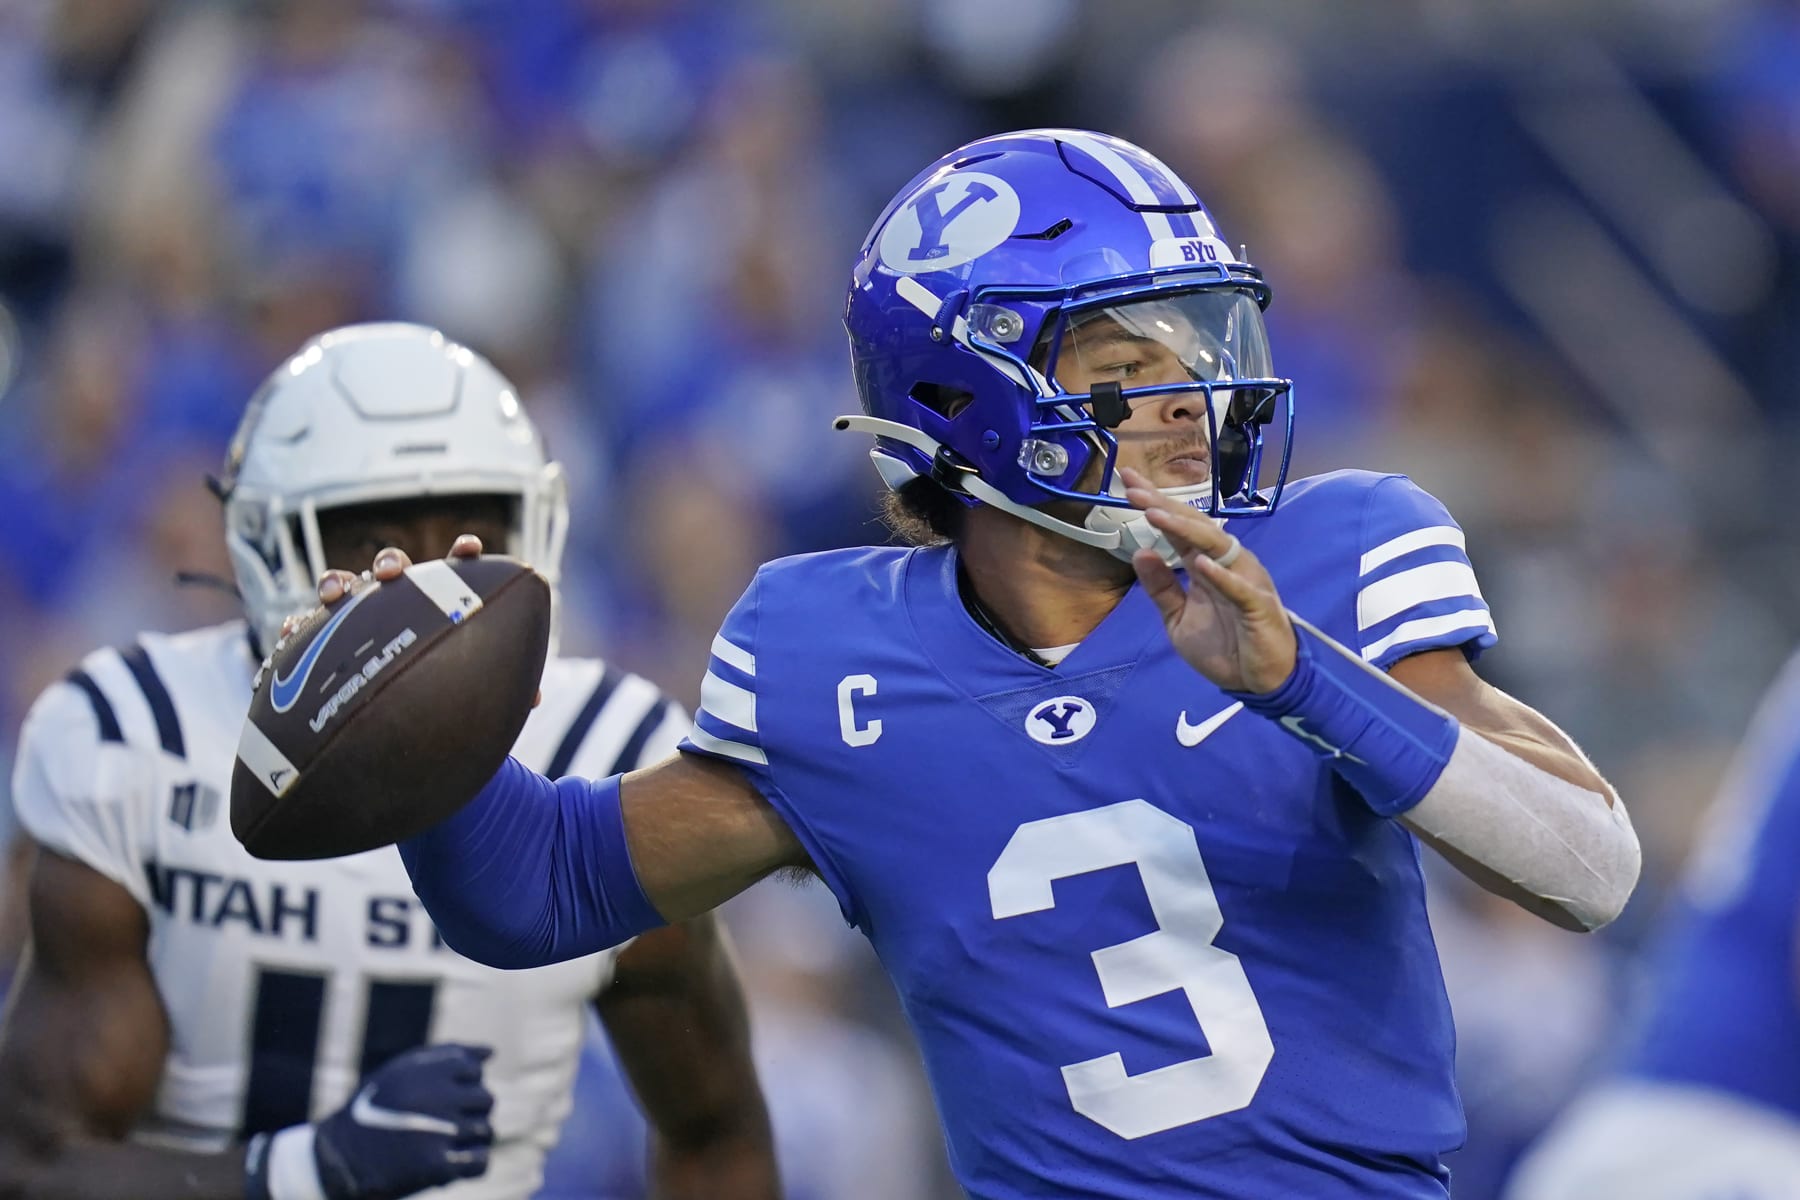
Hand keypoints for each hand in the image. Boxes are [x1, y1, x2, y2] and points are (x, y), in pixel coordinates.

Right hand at [246, 1043, 493, 1199]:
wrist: (338, 1159)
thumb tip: (491, 1052)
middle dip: (469, 1112)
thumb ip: (447, 1055)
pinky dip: (471, 1164)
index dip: (460, 1085)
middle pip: (485, 1099)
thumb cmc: (372, 1110)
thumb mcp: (400, 1071)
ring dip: (471, 1140)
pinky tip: (452, 1163)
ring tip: (444, 1145)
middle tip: (442, 1125)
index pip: (474, 1070)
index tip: (438, 1099)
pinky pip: (480, 1161)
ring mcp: (440, 1132)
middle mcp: (436, 1096)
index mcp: (426, 1070)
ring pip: (486, 1130)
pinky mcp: (437, 1166)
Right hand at [290, 537, 538, 706]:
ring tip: (333, 595)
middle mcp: (394, 604)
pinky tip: (291, 635)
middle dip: (389, 563)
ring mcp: (357, 619)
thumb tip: (533, 697)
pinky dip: (297, 629)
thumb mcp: (471, 693)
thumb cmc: (441, 696)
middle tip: (390, 573)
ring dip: (336, 584)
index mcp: (434, 607)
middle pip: (391, 568)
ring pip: (344, 588)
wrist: (395, 726)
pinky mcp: (323, 645)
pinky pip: (305, 631)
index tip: (470, 547)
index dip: (461, 554)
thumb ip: (497, 687)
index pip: (451, 572)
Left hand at [1121, 466, 1296, 694]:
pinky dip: (1222, 576)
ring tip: (1156, 514)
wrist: (1260, 681)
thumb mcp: (1178, 618)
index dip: (1155, 504)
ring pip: (1216, 548)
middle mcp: (1227, 563)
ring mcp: (1244, 581)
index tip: (1127, 484)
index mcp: (1207, 564)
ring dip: (1186, 530)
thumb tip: (1140, 552)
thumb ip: (1161, 587)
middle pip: (1195, 526)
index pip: (1179, 528)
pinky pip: (1239, 588)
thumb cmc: (1224, 645)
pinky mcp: (1258, 607)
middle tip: (1134, 489)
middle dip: (1164, 506)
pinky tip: (1201, 563)